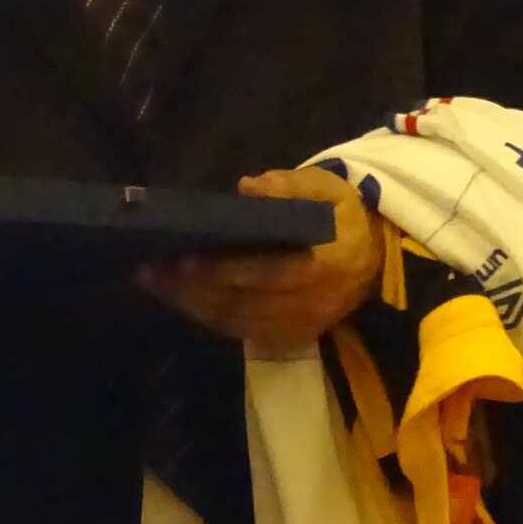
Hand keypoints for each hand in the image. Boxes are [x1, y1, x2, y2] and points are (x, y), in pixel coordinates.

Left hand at [134, 168, 384, 350]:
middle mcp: (311, 303)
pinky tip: (178, 297)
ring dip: (189, 304)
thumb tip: (248, 188)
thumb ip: (290, 186)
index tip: (182, 261)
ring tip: (152, 281)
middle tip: (148, 270)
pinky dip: (206, 315)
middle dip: (190, 289)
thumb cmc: (342, 216)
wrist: (375, 256)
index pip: (266, 274)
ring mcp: (299, 325)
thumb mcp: (327, 189)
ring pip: (234, 321)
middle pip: (240, 302)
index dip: (222, 272)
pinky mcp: (290, 337)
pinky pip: (239, 331)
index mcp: (324, 265)